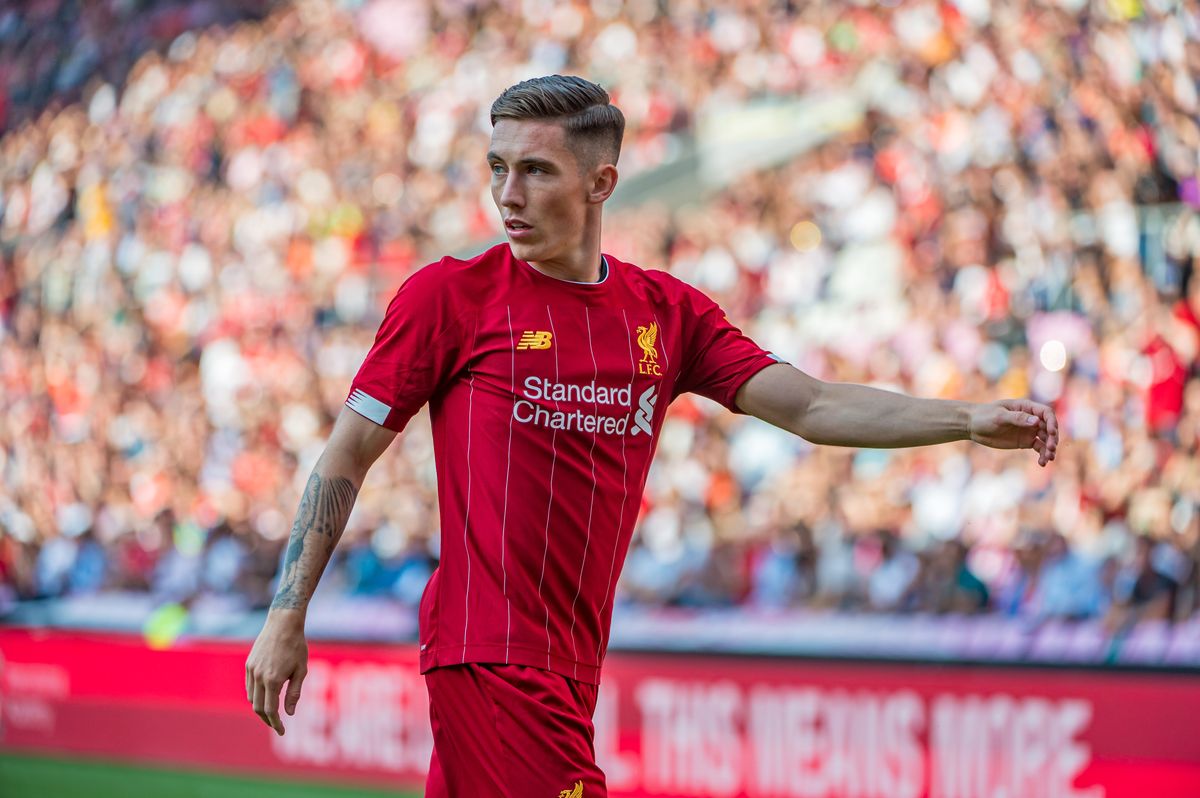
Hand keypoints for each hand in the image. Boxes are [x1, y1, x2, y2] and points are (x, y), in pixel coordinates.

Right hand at [245, 609, 307, 735]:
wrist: (283, 623)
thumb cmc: (297, 646)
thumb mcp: (301, 670)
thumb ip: (294, 693)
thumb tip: (289, 713)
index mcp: (273, 680)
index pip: (271, 710)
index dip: (276, 724)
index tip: (282, 731)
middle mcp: (259, 677)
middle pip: (258, 708)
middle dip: (267, 719)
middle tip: (277, 725)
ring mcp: (251, 670)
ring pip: (252, 698)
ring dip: (260, 708)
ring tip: (272, 712)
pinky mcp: (248, 664)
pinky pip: (249, 686)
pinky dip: (256, 695)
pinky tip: (266, 696)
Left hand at [968, 398, 1058, 466]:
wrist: (973, 426)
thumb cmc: (984, 416)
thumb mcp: (999, 416)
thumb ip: (1017, 418)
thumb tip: (1036, 421)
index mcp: (1026, 407)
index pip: (1046, 413)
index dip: (1052, 422)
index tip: (1052, 433)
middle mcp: (1031, 418)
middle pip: (1049, 427)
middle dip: (1052, 438)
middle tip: (1051, 449)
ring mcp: (1029, 430)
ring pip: (1045, 439)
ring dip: (1049, 448)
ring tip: (1049, 458)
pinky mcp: (1025, 441)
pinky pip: (1038, 448)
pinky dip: (1042, 455)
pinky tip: (1042, 463)